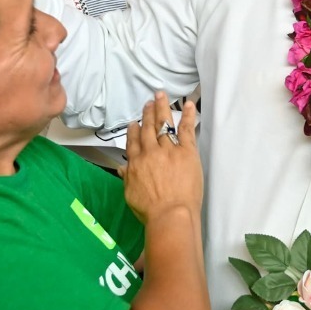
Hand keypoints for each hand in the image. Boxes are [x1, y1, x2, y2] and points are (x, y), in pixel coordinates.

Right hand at [121, 93, 200, 224]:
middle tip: (148, 102)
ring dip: (161, 108)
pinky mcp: (186, 151)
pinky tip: (189, 104)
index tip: (134, 123)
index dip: (134, 130)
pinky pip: (186, 129)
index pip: (133, 141)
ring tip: (160, 96)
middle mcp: (150, 152)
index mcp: (136, 163)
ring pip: (164, 124)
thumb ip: (127, 177)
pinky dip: (188, 115)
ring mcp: (168, 149)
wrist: (170, 213)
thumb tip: (121, 168)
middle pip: (148, 128)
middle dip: (147, 114)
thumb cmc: (150, 210)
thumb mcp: (131, 194)